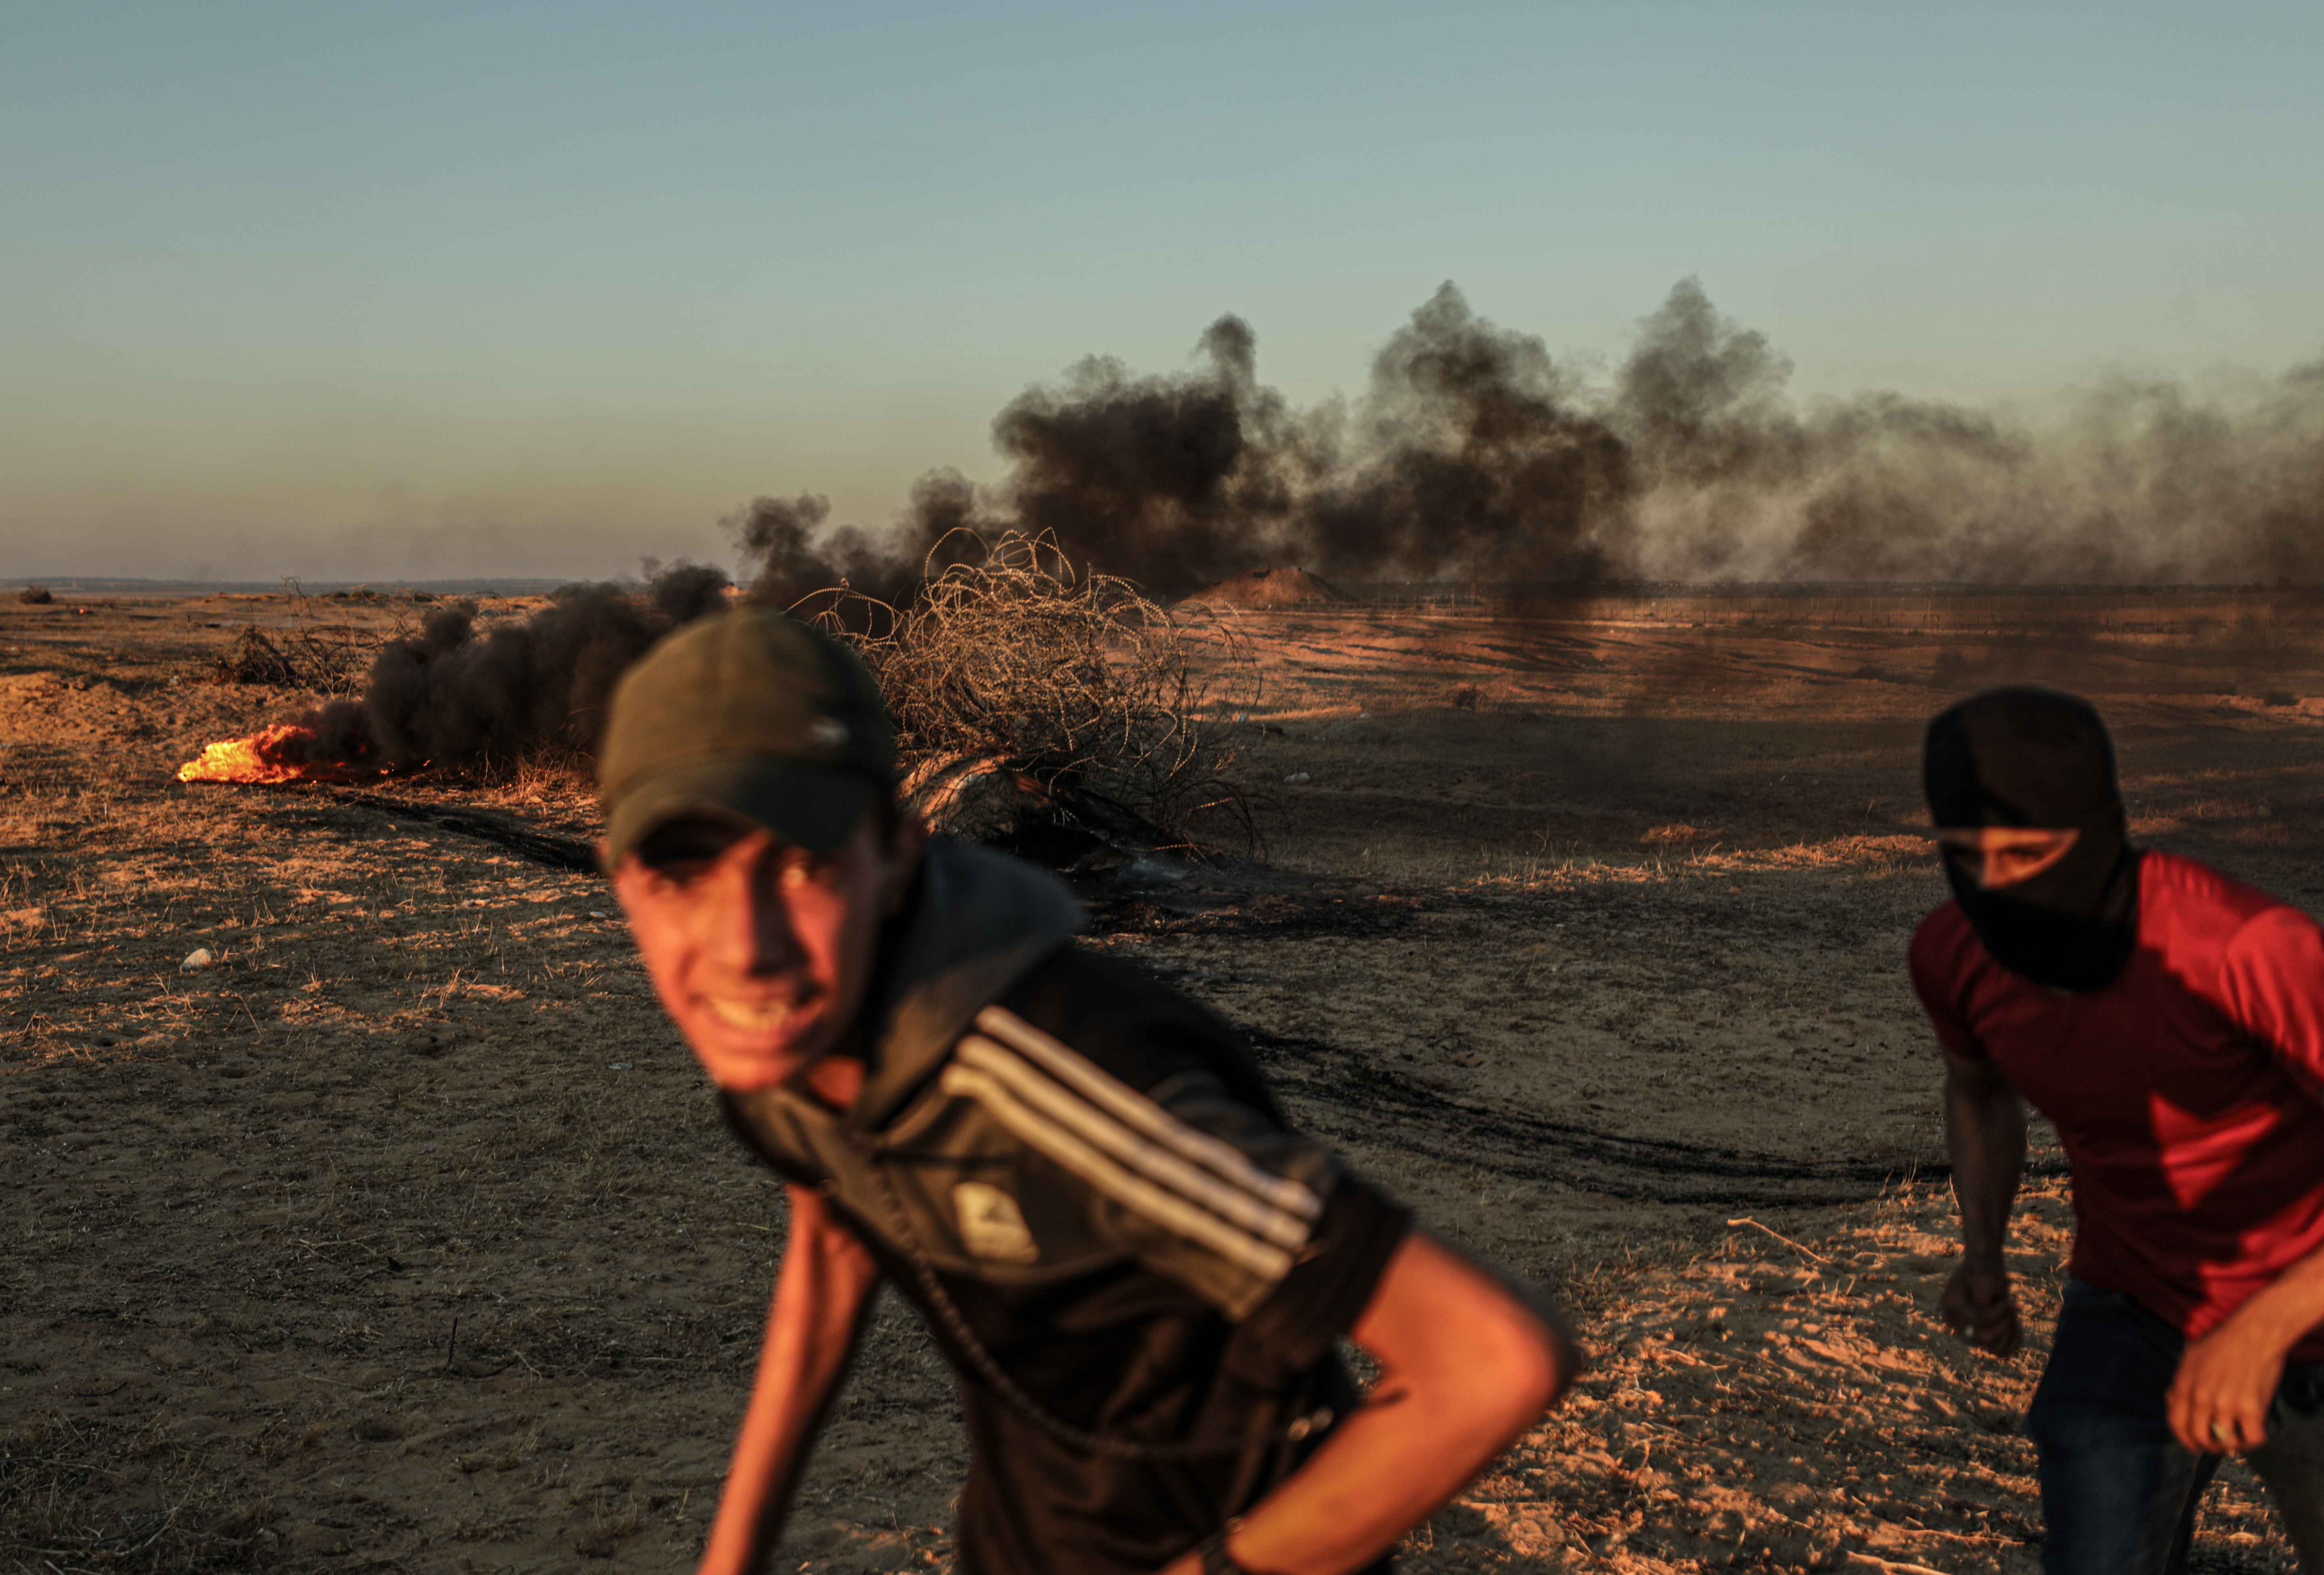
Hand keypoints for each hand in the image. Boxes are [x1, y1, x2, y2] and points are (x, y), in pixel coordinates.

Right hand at [1939, 1254, 2021, 1357]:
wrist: (1984, 1270)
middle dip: (2004, 1322)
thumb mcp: (1984, 1278)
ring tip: (2013, 1315)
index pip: (1977, 1320)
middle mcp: (1955, 1322)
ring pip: (1994, 1347)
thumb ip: (1983, 1299)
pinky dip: (2013, 1340)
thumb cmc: (1983, 1269)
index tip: (2012, 1301)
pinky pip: (2002, 1351)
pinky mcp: (1981, 1338)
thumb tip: (1987, 1320)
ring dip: (2010, 1331)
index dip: (1998, 1314)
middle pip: (1984, 1337)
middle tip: (2012, 1305)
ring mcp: (1968, 1332)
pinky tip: (2015, 1325)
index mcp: (1950, 1304)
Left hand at [2168, 1313, 2286, 1454]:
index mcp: (2184, 1385)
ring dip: (2235, 1443)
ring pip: (2227, 1441)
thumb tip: (2174, 1401)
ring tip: (2242, 1434)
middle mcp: (2201, 1398)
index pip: (2176, 1423)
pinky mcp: (2250, 1408)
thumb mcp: (2191, 1356)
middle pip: (2200, 1437)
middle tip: (2222, 1443)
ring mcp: (2225, 1404)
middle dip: (2210, 1445)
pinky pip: (2252, 1438)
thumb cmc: (2224, 1340)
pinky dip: (2256, 1439)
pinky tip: (2258, 1429)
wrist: (2254, 1332)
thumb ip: (2181, 1380)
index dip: (2184, 1439)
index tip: (2194, 1445)